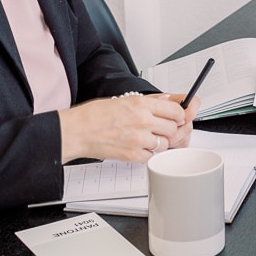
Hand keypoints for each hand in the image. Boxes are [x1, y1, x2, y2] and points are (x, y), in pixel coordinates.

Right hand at [58, 93, 194, 162]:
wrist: (77, 131)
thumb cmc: (94, 115)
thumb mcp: (124, 99)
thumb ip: (149, 102)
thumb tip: (167, 100)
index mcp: (141, 104)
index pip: (176, 110)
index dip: (178, 115)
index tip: (177, 117)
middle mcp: (143, 121)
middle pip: (174, 128)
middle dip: (170, 129)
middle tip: (161, 129)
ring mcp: (139, 139)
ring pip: (165, 143)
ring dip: (159, 142)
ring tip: (146, 138)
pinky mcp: (133, 155)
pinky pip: (152, 156)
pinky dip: (148, 153)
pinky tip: (137, 147)